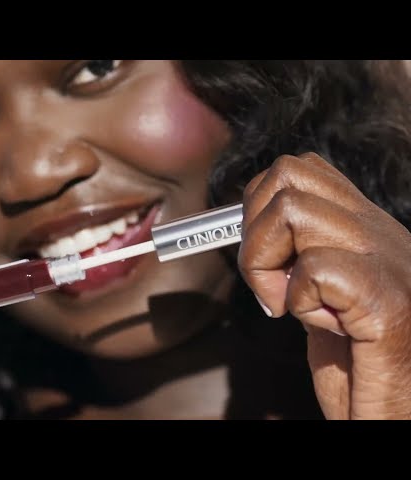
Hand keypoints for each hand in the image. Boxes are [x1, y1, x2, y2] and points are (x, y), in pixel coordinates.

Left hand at [239, 153, 410, 418]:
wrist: (401, 412)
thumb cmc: (358, 367)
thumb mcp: (320, 297)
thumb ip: (299, 259)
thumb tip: (254, 229)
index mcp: (367, 229)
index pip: (301, 170)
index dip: (259, 206)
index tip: (263, 261)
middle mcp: (383, 233)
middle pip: (288, 173)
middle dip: (254, 229)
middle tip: (270, 284)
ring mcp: (390, 262)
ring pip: (292, 209)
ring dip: (267, 264)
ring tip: (291, 306)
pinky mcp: (390, 303)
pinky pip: (315, 268)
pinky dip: (296, 300)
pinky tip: (323, 326)